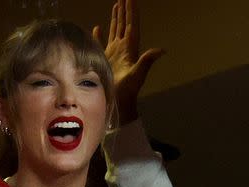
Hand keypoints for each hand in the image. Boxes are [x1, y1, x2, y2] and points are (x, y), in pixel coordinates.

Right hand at [93, 0, 163, 124]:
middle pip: (124, 24)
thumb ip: (147, 62)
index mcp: (130, 49)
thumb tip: (161, 50)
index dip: (131, 12)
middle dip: (124, 10)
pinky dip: (100, 35)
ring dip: (116, 18)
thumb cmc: (127, 91)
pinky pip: (101, 44)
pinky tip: (98, 27)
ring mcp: (113, 54)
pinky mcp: (104, 61)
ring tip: (116, 5)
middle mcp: (123, 49)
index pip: (131, 25)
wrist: (118, 104)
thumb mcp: (137, 76)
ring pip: (115, 31)